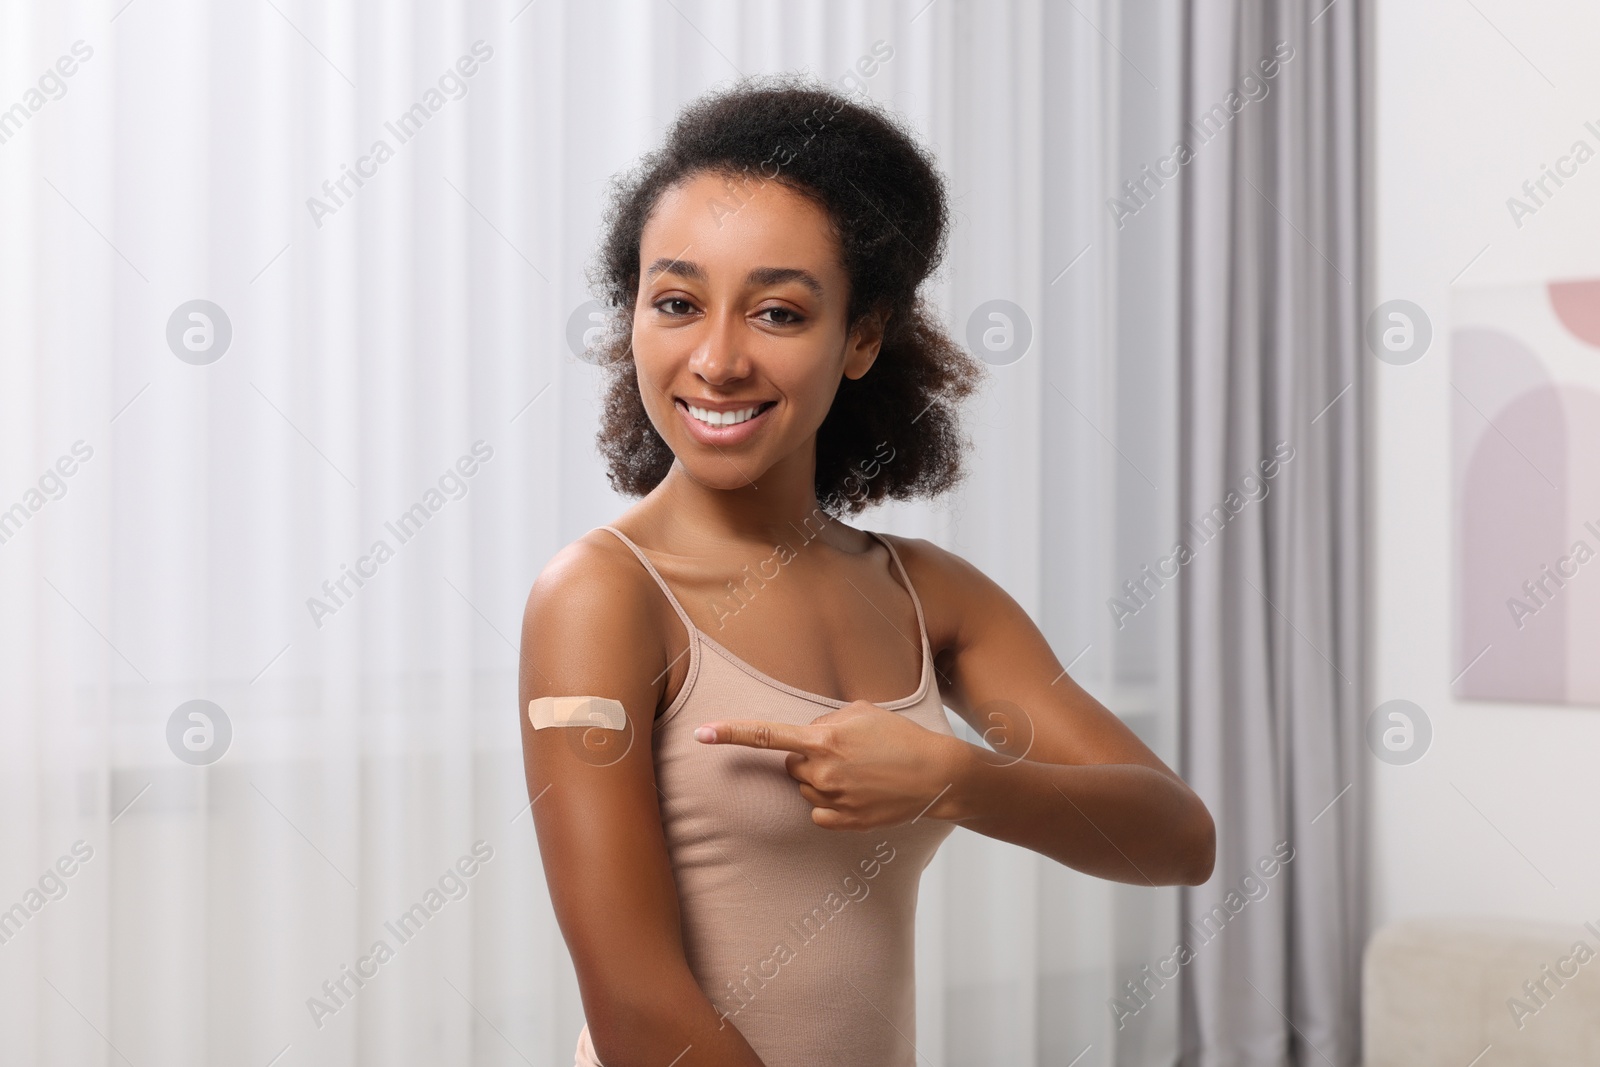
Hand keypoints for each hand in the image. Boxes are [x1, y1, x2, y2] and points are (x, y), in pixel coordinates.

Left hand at [695, 701, 963, 830]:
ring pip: (806, 787)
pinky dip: (832, 802)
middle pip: (792, 763)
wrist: (937, 775)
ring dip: (823, 779)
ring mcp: (831, 801)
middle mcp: (821, 773)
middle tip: (847, 752)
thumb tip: (807, 737)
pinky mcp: (842, 823)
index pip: (766, 735)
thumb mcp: (862, 711)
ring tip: (861, 772)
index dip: (731, 733)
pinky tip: (860, 793)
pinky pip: (819, 811)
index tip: (702, 733)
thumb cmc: (901, 737)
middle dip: (810, 756)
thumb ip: (825, 721)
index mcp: (823, 740)